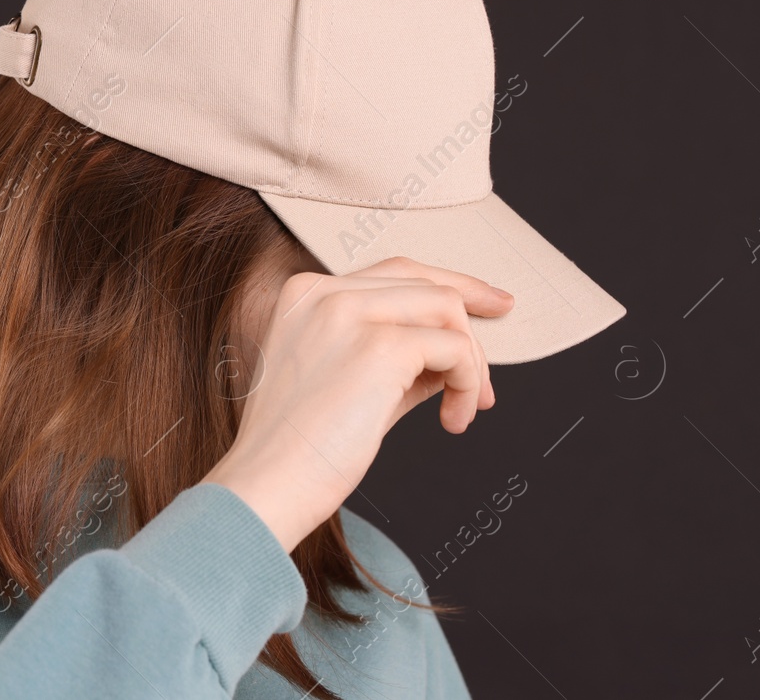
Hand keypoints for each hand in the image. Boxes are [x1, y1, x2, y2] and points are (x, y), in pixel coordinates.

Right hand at [198, 255, 512, 551]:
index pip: (394, 273)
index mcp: (306, 295)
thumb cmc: (298, 448)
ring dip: (471, 362)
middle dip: (471, 323)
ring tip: (464, 409)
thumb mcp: (347, 383)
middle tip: (491, 374)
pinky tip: (453, 420)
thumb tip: (452, 352)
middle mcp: (324, 292)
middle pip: (425, 282)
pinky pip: (453, 349)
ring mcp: (350, 313)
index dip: (449, 286)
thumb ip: (393, 355)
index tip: (488, 305)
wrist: (268, 486)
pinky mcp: (380, 346)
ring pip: (445, 308)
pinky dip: (467, 384)